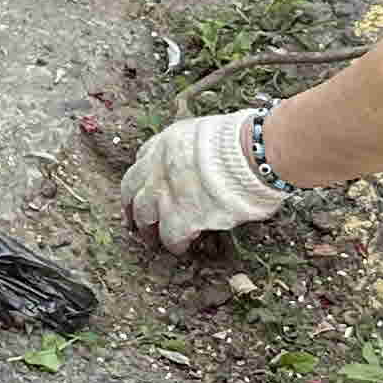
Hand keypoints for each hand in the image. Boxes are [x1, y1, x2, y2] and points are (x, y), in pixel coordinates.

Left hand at [122, 110, 290, 251]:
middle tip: (134, 217)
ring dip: (146, 227)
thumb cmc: (243, 142)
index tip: (146, 184)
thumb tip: (211, 161)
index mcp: (167, 142)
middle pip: (132, 188)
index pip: (144, 157)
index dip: (145, 174)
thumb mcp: (209, 134)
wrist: (250, 154)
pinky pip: (169, 236)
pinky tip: (180, 248)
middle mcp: (158, 166)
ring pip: (143, 214)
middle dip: (132, 203)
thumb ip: (199, 150)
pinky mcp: (180, 217)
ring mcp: (164, 192)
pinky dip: (174, 243)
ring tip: (151, 238)